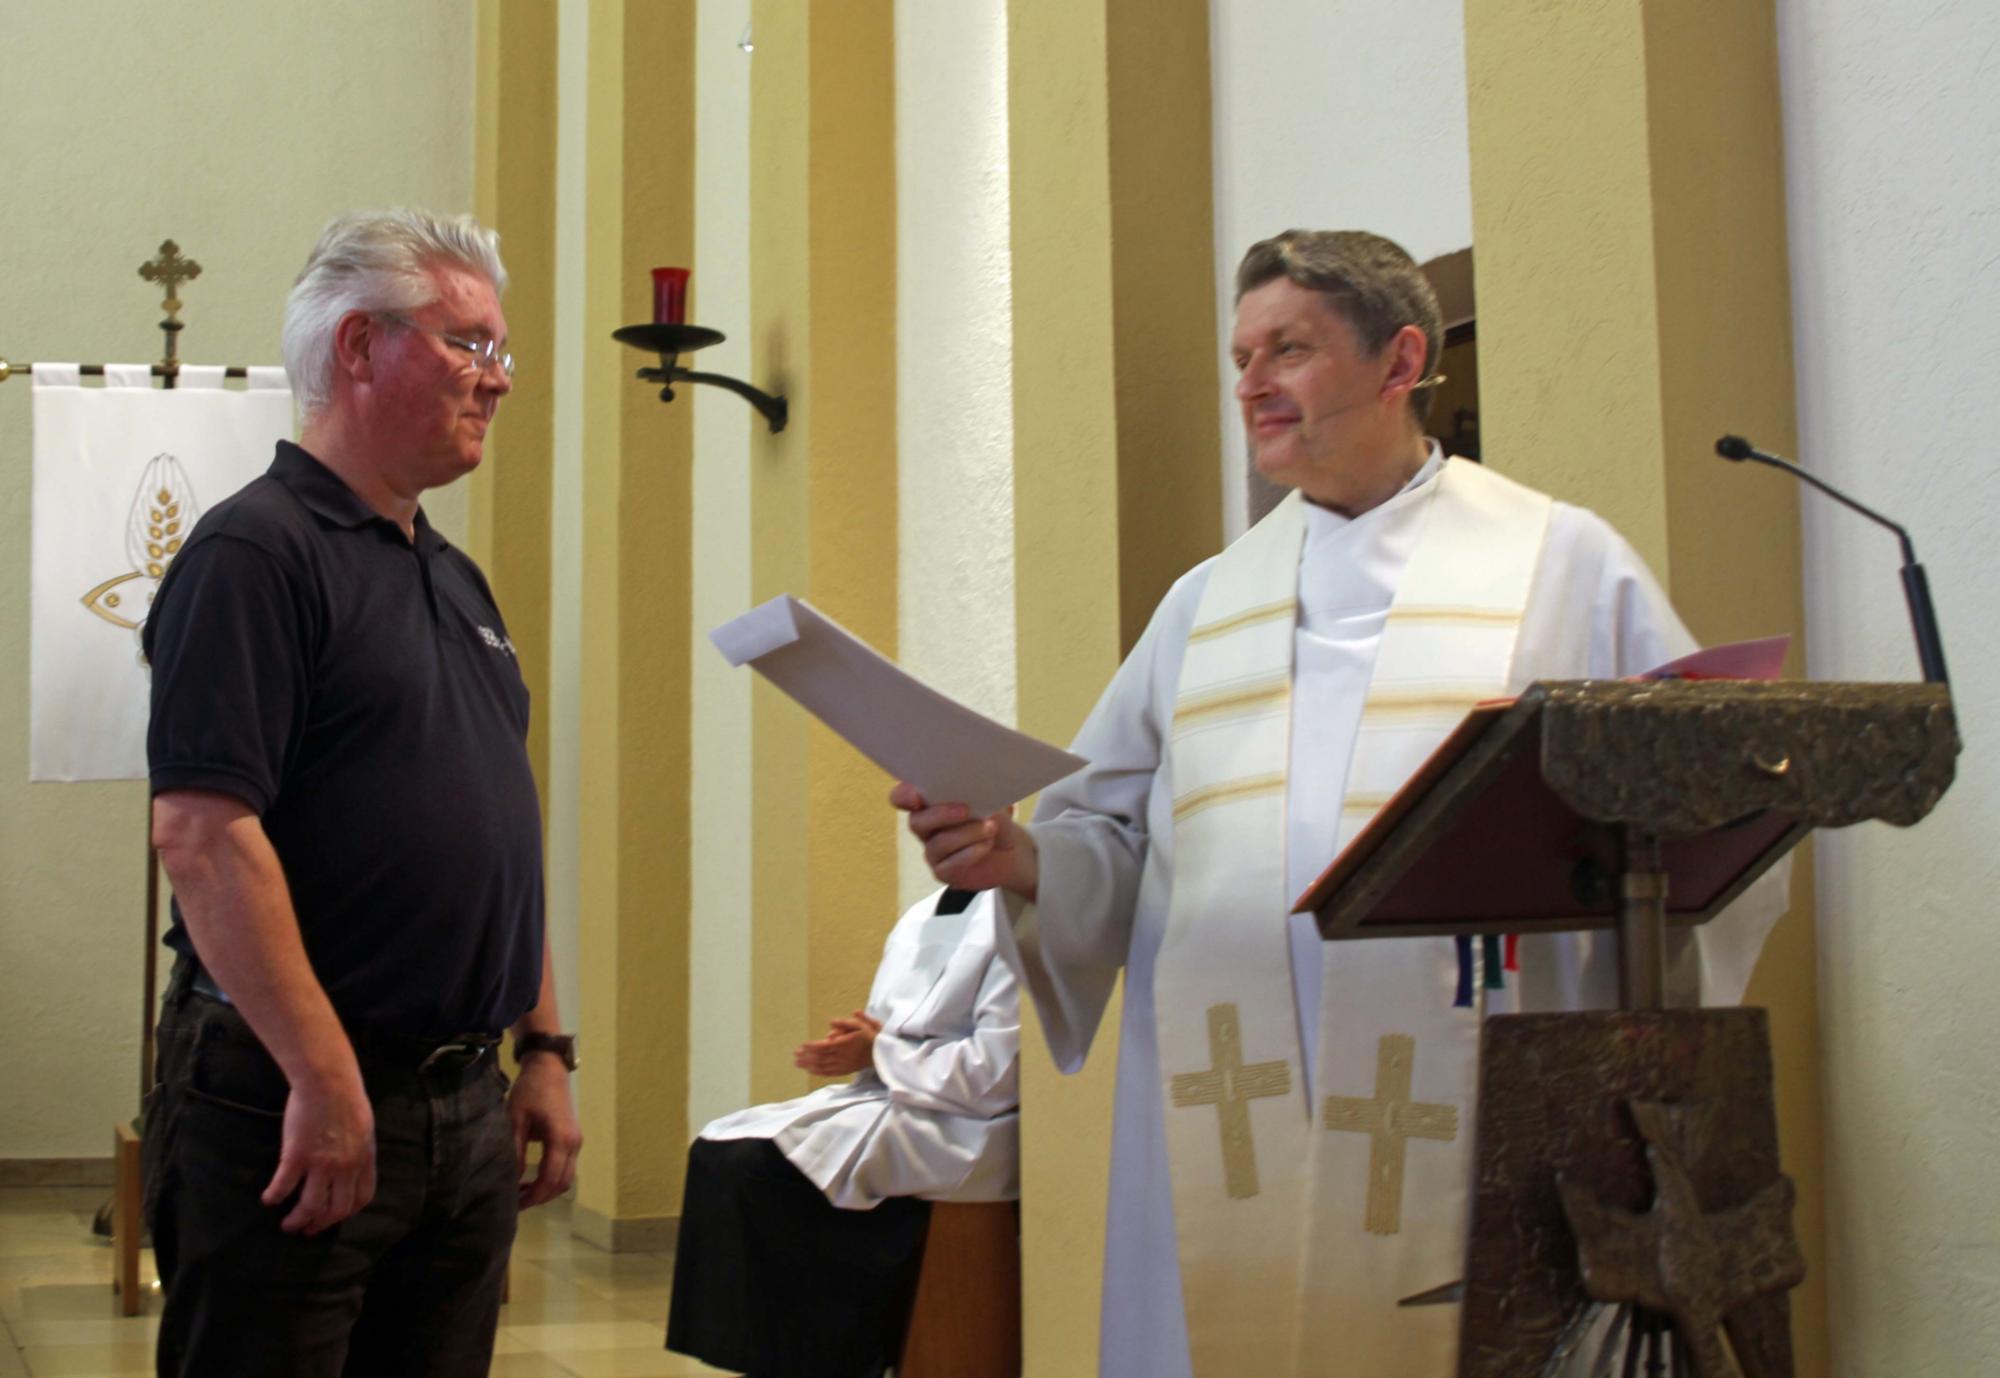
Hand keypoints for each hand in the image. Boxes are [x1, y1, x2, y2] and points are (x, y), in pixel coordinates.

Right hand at [263, 1072, 375, 1234]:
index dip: (347, 1212)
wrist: (329, 1080)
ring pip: (310, 1206)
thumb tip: (350, 1163)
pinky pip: (284, 1186)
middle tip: (308, 1229)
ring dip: (297, 1220)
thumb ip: (357, 1149)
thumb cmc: (346, 1097)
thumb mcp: (363, 1127)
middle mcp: (345, 1167)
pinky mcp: (297, 1156)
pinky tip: (268, 1199)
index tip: (334, 1217)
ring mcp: (321, 1164)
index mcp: (364, 1158)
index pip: (361, 1197)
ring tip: (288, 1224)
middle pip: (336, 1210)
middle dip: (321, 1224)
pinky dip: (274, 1197)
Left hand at [509, 1057, 582, 1208]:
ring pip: (567, 1178)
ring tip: (523, 1192)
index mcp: (561, 1139)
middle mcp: (574, 1143)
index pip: (550, 1179)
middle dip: (540, 1197)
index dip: (533, 1196)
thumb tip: (511, 1180)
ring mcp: (576, 1141)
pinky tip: (533, 1178)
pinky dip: (552, 1179)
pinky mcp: (573, 1138)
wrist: (548, 1068)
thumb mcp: (515, 1121)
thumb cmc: (530, 1091)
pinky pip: (566, 1167)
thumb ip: (515, 1152)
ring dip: (547, 1189)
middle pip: (562, 1183)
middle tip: (516, 1202)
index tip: (514, 1205)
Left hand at [793, 1010, 882, 1076]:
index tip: (802, 1046)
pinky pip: (828, 1073)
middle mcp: (842, 1056)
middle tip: (795, 1054)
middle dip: (806, 1056)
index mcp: (845, 1044)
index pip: (824, 1046)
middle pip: (820, 1057)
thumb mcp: (861, 1025)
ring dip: (809, 1065)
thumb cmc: (869, 1036)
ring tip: (797, 1063)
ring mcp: (842, 1065)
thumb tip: (831, 1022)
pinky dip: (818, 1072)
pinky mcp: (844, 1071)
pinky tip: (809, 1070)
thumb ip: (846, 1023)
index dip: (812, 1047)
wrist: (880, 1053)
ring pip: (822, 1066)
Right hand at [890, 783, 1038, 899]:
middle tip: (966, 810)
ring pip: (939, 843)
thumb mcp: (990, 801)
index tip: (917, 795)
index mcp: (929, 803)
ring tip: (990, 828)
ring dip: (967, 833)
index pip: (902, 798)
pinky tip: (986, 845)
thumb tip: (973, 790)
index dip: (903, 796)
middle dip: (941, 814)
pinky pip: (950, 864)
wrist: (1011, 851)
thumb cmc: (995, 819)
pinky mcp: (944, 872)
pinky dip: (971, 852)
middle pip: (917, 822)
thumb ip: (976, 794)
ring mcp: (933, 852)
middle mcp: (926, 827)